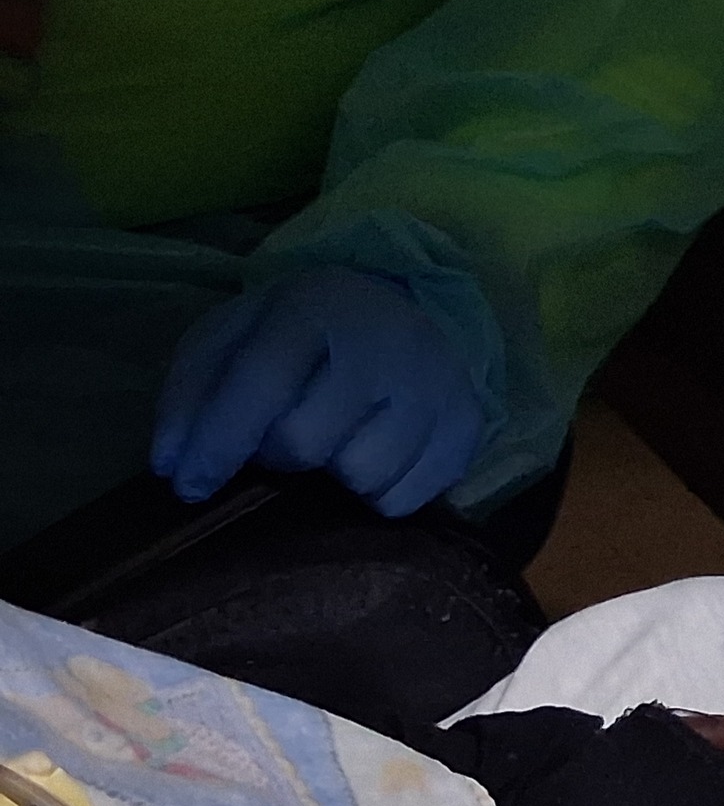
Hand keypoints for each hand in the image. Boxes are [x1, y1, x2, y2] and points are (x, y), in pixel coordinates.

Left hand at [152, 265, 484, 514]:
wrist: (399, 310)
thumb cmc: (301, 334)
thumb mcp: (233, 337)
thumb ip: (192, 395)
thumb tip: (174, 466)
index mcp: (315, 307)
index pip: (260, 384)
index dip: (218, 444)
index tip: (191, 486)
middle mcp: (384, 342)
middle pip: (307, 442)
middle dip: (280, 455)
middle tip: (284, 441)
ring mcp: (435, 383)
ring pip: (364, 475)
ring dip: (334, 476)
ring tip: (336, 446)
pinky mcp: (467, 423)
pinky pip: (409, 498)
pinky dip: (381, 494)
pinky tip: (376, 458)